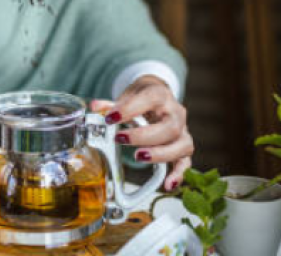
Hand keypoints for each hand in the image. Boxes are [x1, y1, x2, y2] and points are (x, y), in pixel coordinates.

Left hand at [91, 75, 192, 190]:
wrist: (159, 95)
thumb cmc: (143, 98)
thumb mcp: (128, 96)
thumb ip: (111, 104)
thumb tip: (95, 108)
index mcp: (161, 95)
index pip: (151, 98)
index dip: (130, 108)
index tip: (110, 118)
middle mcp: (175, 113)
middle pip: (170, 127)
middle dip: (144, 136)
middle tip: (120, 139)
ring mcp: (182, 131)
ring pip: (183, 144)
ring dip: (161, 154)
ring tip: (138, 157)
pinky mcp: (182, 146)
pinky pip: (185, 162)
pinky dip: (178, 174)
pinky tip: (167, 184)